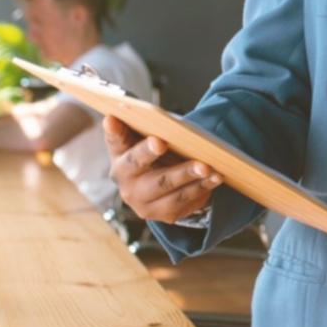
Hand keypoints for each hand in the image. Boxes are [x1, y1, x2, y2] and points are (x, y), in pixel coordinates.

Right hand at [104, 115, 223, 222]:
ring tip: (207, 167)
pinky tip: (215, 178)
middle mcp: (126, 181)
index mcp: (120, 156)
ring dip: (189, 175)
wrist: (156, 192)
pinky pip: (184, 201)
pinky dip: (202, 188)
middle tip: (162, 143)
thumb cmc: (154, 158)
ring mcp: (143, 201)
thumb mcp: (145, 143)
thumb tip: (143, 111)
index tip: (112, 118)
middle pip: (138, 165)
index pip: (115, 140)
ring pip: (167, 187)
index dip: (114, 131)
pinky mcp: (163, 214)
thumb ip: (141, 127)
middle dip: (151, 154)